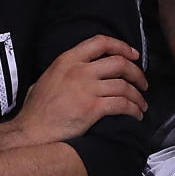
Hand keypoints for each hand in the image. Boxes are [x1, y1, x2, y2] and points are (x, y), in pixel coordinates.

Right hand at [14, 35, 147, 144]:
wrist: (31, 133)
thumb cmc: (36, 111)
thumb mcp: (45, 79)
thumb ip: (62, 71)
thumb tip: (74, 72)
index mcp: (67, 60)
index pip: (100, 42)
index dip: (122, 47)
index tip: (133, 55)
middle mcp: (79, 71)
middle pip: (119, 63)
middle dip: (137, 73)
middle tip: (143, 83)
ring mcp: (86, 89)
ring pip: (124, 86)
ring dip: (138, 96)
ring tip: (142, 104)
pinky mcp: (92, 108)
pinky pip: (122, 104)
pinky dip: (133, 109)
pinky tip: (136, 115)